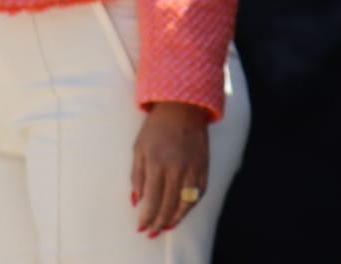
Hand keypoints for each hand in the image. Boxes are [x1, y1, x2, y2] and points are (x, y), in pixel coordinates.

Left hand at [131, 101, 209, 236]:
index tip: (141, 227)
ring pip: (185, 204)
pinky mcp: (204, 168)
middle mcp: (176, 169)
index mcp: (157, 163)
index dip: (146, 217)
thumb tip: (136, 201)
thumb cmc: (156, 127)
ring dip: (175, 219)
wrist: (182, 107)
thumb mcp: (139, 148)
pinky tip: (182, 212)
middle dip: (159, 223)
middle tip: (152, 232)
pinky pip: (198, 194)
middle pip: (168, 206)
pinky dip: (190, 207)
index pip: (151, 200)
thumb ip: (137, 176)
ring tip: (166, 227)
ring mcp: (192, 169)